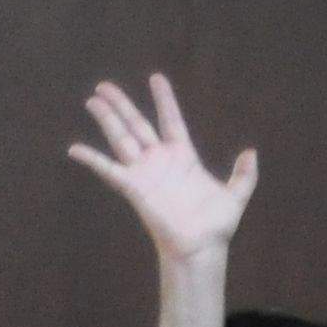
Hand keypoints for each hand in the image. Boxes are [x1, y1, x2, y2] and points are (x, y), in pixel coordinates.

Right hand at [66, 74, 255, 267]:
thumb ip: (244, 174)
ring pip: (121, 138)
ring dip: (107, 119)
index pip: (171, 120)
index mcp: (183, 156)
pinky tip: (75, 149)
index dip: (164, 99)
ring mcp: (145, 173)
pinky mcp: (134, 188)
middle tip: (104, 85)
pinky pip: (109, 170)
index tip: (156, 78)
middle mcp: (160, 161)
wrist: (201, 248)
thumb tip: (251, 152)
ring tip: (93, 100)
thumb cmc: (216, 227)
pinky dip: (92, 160)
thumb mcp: (235, 196)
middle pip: (137, 124)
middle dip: (121, 104)